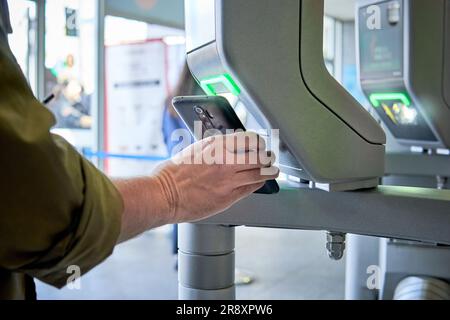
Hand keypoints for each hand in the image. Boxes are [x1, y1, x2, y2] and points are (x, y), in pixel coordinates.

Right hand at [155, 131, 278, 222]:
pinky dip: (258, 184)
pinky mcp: (228, 197)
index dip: (258, 141)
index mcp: (215, 144)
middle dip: (267, 155)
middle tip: (269, 157)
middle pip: (260, 155)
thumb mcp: (194, 150)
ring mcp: (228, 179)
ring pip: (260, 173)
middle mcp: (224, 160)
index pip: (249, 138)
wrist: (163, 195)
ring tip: (272, 171)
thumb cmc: (172, 174)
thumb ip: (213, 147)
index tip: (259, 143)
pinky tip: (259, 182)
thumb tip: (229, 146)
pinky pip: (251, 188)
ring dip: (269, 171)